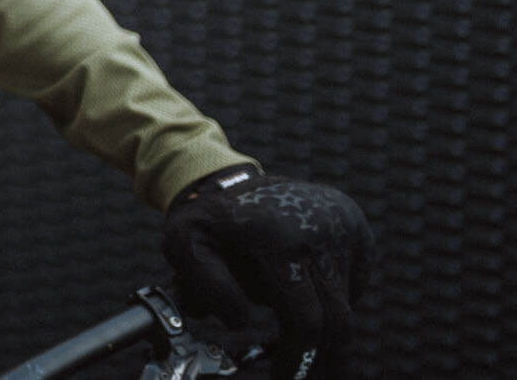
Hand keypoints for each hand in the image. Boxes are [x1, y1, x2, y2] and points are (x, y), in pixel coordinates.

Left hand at [162, 167, 372, 379]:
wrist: (227, 180)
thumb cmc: (205, 222)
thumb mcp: (184, 247)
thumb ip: (208, 287)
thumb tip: (242, 323)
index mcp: (275, 234)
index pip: (305, 316)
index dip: (298, 356)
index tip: (287, 378)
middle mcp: (319, 225)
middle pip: (335, 317)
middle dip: (318, 350)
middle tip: (300, 370)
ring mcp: (344, 222)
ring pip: (345, 302)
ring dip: (317, 313)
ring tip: (279, 293)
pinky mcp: (357, 226)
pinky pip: (354, 282)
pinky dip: (331, 293)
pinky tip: (298, 277)